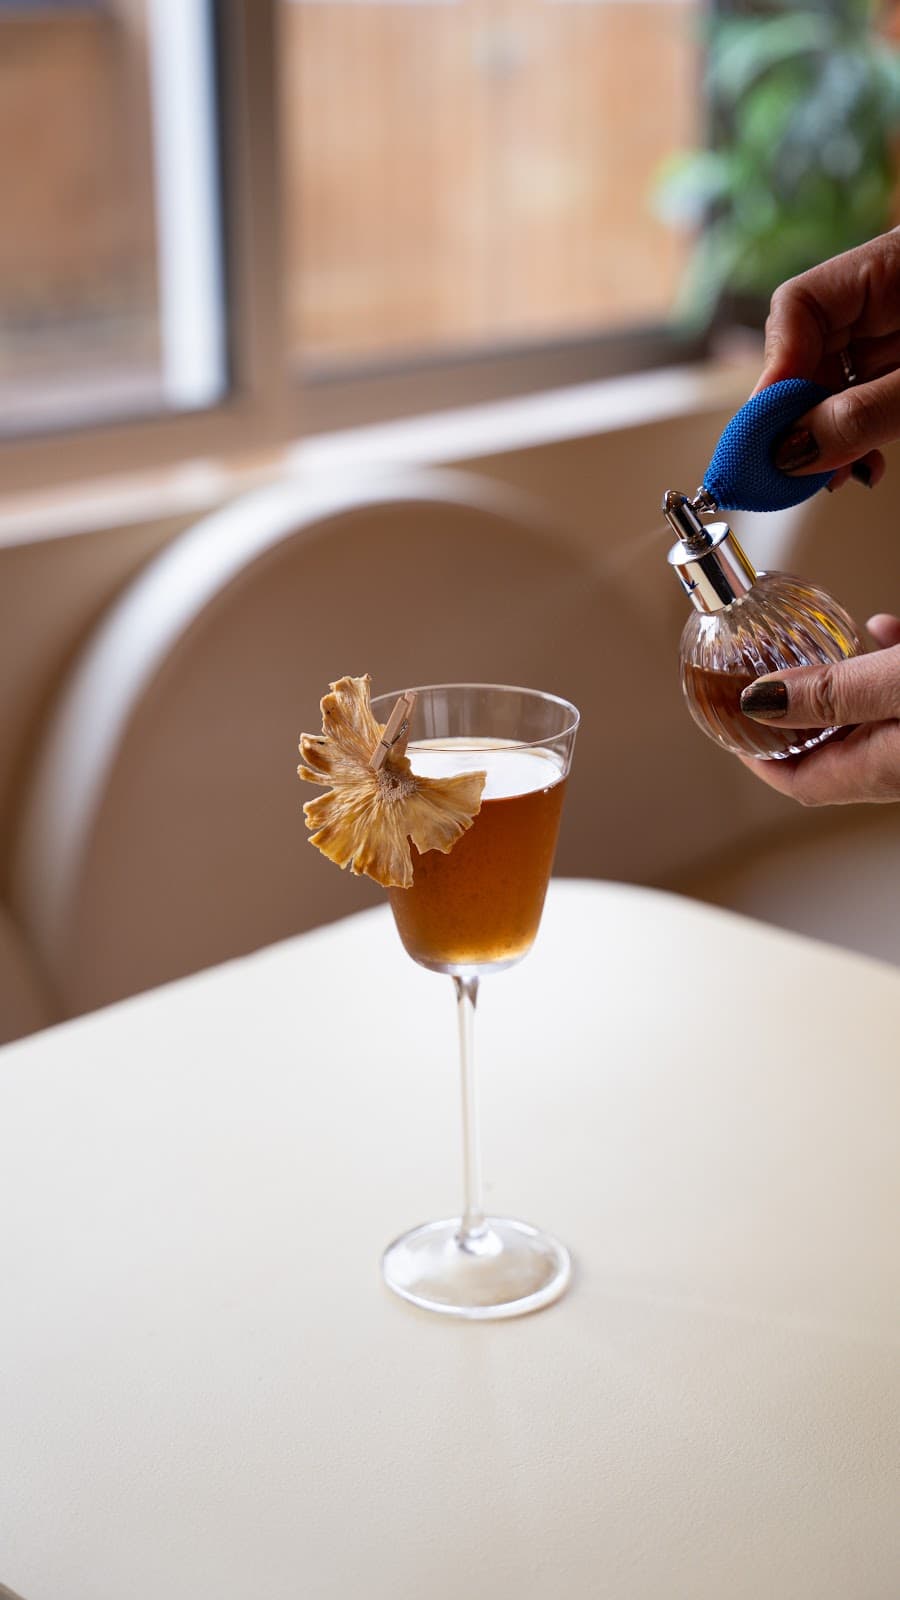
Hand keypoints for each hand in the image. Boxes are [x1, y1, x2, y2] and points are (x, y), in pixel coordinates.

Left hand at [738, 614, 899, 803]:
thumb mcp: (897, 684)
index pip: (804, 783)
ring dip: (840, 682)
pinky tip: (881, 627)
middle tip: (763, 680)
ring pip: (868, 717)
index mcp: (882, 769)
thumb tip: (757, 699)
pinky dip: (885, 663)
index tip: (733, 730)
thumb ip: (831, 693)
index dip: (762, 762)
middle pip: (832, 752)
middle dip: (796, 717)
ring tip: (814, 648)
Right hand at [754, 229, 899, 491]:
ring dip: (824, 435)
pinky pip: (863, 397)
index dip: (775, 371)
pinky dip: (855, 434)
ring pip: (831, 381)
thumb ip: (866, 414)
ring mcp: (895, 328)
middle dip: (797, 415)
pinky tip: (856, 465)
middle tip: (789, 469)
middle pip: (807, 350)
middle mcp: (883, 293)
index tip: (768, 430)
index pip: (798, 306)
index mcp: (890, 263)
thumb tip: (794, 452)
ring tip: (827, 478)